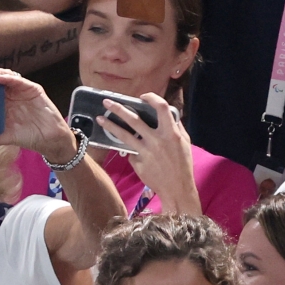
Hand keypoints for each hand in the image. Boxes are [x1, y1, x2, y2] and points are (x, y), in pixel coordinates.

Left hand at [0, 68, 76, 162]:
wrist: (49, 139)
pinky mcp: (32, 89)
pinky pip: (19, 81)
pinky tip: (0, 78)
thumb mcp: (8, 137)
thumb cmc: (28, 136)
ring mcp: (21, 91)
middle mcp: (10, 95)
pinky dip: (9, 78)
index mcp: (2, 105)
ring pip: (7, 77)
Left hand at [96, 94, 200, 214]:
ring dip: (110, 125)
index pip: (161, 108)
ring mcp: (145, 151)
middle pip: (134, 119)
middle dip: (119, 108)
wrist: (176, 187)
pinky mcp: (137, 162)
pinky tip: (128, 151)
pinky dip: (129, 149)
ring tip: (100, 118)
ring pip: (124, 135)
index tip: (142, 96)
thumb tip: (171, 114)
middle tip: (107, 101)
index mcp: (171, 132)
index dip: (151, 98)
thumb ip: (176, 127)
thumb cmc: (183, 164)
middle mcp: (156, 140)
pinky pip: (130, 152)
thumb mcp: (184, 142)